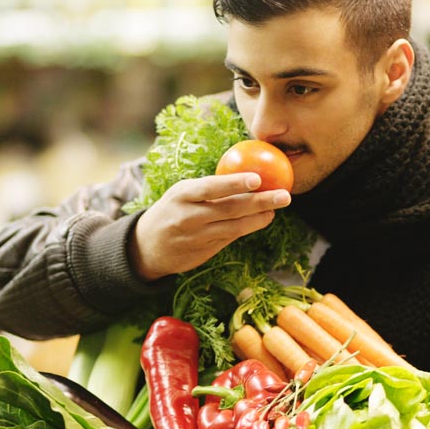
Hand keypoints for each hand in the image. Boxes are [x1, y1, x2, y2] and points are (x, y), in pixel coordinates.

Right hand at [130, 173, 291, 280]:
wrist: (146, 246)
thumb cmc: (171, 211)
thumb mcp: (181, 194)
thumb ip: (208, 189)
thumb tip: (246, 176)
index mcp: (181, 195)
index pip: (210, 188)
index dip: (234, 184)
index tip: (257, 179)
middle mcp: (189, 216)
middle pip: (229, 208)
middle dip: (260, 201)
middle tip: (284, 195)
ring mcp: (197, 236)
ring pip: (234, 227)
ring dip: (259, 217)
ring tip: (277, 208)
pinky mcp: (204, 252)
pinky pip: (230, 237)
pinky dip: (248, 228)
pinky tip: (263, 219)